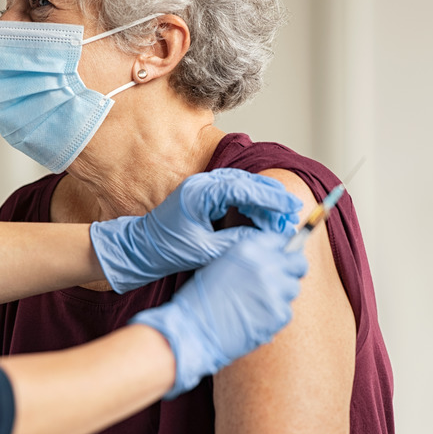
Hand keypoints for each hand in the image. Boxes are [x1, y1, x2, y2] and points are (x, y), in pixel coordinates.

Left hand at [90, 168, 301, 292]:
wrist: (140, 249)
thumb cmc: (167, 250)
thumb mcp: (206, 251)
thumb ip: (237, 242)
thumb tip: (267, 239)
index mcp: (200, 193)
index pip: (244, 188)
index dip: (271, 198)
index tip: (291, 207)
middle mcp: (201, 184)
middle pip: (246, 182)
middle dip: (271, 198)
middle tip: (292, 213)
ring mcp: (202, 187)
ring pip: (242, 186)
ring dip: (262, 200)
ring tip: (281, 217)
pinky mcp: (203, 195)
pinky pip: (233, 193)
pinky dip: (250, 203)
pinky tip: (262, 217)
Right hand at [130, 231, 307, 397]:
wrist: (193, 329)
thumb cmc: (201, 299)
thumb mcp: (222, 264)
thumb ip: (249, 258)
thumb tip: (274, 259)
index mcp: (249, 249)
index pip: (282, 241)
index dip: (283, 251)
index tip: (282, 259)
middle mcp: (265, 265)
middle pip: (298, 263)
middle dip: (292, 270)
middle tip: (280, 281)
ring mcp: (275, 290)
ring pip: (293, 288)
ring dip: (281, 295)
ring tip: (258, 304)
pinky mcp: (279, 314)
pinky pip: (286, 311)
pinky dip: (274, 316)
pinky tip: (255, 318)